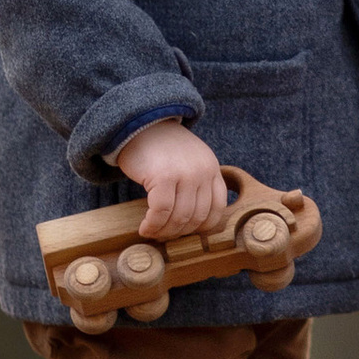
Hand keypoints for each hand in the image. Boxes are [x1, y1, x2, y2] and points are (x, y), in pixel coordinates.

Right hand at [112, 120, 227, 239]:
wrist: (141, 123)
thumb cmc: (162, 148)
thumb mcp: (189, 161)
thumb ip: (196, 184)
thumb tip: (192, 223)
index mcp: (212, 168)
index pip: (217, 208)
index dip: (201, 226)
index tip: (184, 231)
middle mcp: (203, 172)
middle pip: (197, 217)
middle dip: (179, 232)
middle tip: (164, 235)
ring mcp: (185, 174)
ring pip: (180, 218)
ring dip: (164, 232)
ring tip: (152, 232)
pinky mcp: (163, 177)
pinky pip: (161, 212)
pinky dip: (152, 225)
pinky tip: (145, 227)